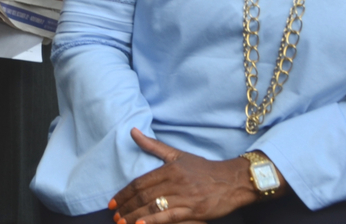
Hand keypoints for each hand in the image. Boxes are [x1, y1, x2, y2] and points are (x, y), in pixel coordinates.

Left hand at [110, 131, 258, 223]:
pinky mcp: (194, 211)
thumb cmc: (203, 168)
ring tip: (122, 223)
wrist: (232, 181)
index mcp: (169, 168)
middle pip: (144, 196)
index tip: (112, 203)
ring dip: (135, 217)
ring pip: (153, 207)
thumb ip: (153, 146)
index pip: (140, 182)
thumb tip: (132, 131)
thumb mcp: (178, 154)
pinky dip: (153, 222)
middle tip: (114, 216)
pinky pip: (169, 217)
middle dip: (126, 207)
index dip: (124, 193)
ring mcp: (184, 197)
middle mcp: (175, 181)